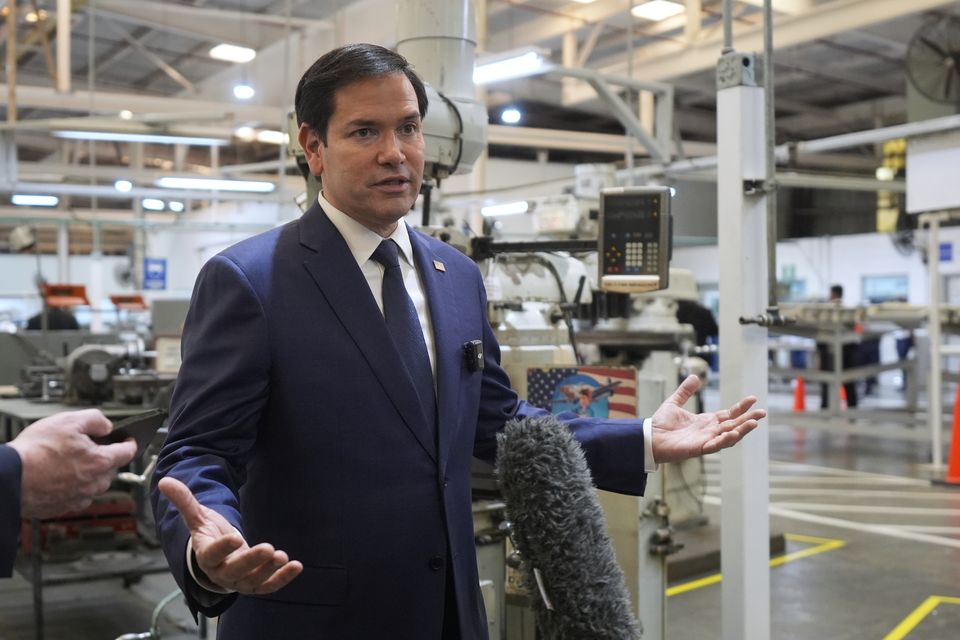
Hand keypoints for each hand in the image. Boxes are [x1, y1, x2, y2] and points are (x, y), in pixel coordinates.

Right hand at [8, 409, 137, 517]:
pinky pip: (77, 497)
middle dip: (105, 458)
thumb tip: (106, 426)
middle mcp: (93, 483)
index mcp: (100, 462)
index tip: (130, 440)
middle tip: (91, 449)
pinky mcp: (62, 507)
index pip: (127, 452)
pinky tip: (61, 478)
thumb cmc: (35, 451)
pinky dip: (75, 488)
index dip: (130, 443)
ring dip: (91, 475)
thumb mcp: (68, 421)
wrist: (9, 478)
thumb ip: (95, 420)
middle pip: (110, 470)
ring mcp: (78, 497)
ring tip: (72, 463)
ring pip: (95, 486)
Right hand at [158, 477, 302, 594]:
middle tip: (269, 548)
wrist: (219, 558)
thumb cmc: (208, 535)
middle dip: (252, 561)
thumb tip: (164, 480)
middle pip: (235, 571)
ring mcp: (239, 581)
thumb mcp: (197, 517)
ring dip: (270, 570)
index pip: (212, 554)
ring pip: (253, 581)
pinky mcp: (255, 584)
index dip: (222, 547)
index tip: (234, 537)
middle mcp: (221, 572)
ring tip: (283, 556)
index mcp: (206, 556)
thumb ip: (185, 501)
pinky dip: (283, 578)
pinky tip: (297, 566)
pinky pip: (269, 586)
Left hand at [650, 375, 764, 463]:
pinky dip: (726, 440)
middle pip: (733, 425)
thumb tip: (694, 377)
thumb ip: (685, 391)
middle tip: (763, 412)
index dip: (741, 408)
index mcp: (706, 421)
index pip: (728, 414)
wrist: (649, 437)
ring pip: (729, 437)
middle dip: (748, 419)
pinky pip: (715, 445)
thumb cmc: (661, 424)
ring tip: (754, 423)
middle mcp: (709, 431)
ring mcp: (705, 440)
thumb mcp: (674, 402)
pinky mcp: (698, 449)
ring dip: (742, 430)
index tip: (753, 399)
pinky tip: (734, 433)